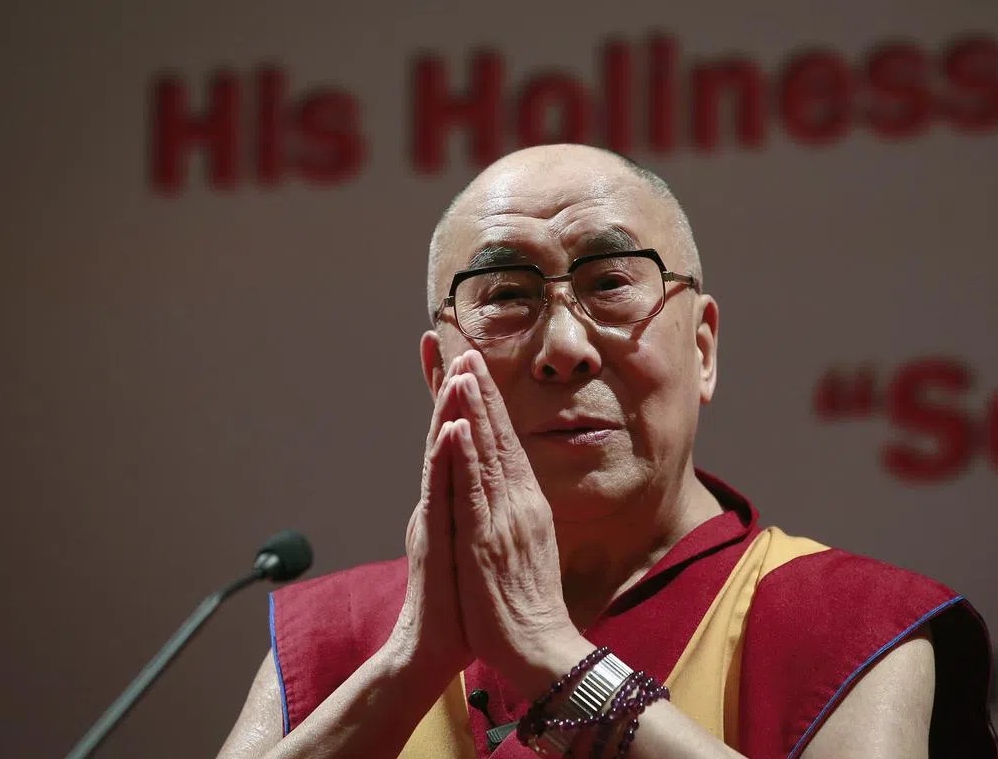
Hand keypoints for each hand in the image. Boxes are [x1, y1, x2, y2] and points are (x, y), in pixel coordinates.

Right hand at [386, 370, 472, 678]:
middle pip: (444, 433)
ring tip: (453, 373)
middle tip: (447, 342)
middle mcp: (439, 500)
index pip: (457, 436)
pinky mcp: (436, 540)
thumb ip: (471, 504)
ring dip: (447, 413)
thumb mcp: (472, 539)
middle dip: (446, 387)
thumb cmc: (461, 596)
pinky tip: (450, 432)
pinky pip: (442, 494)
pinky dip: (446, 460)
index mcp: (453, 498)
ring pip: (441, 456)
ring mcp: (435, 518)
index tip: (463, 354)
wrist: (437, 645)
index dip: (458, 396)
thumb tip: (482, 477)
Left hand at [444, 350, 590, 695]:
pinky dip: (466, 457)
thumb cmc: (528, 604)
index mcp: (525, 505)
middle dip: (482, 393)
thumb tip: (513, 497)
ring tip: (463, 371)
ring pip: (485, 454)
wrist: (539, 646)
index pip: (506, 445)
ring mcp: (503, 519)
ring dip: (474, 410)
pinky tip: (458, 428)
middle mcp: (518, 504)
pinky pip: (474, 491)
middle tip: (469, 352)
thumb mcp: (527, 549)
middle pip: (498, 438)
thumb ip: (517, 518)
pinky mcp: (487, 539)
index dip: (492, 408)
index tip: (479, 374)